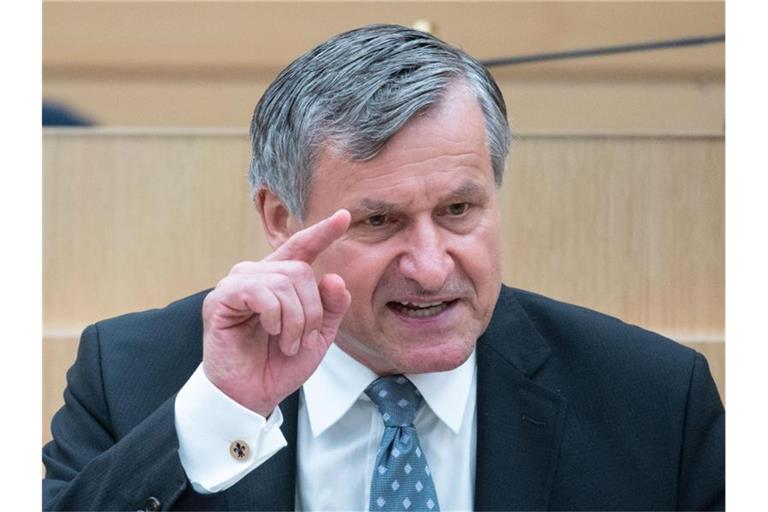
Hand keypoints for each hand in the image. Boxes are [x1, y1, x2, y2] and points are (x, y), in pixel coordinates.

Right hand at [201, 209, 351, 415]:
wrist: (252, 395)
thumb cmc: (279, 365)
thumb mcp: (318, 337)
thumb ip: (331, 308)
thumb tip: (334, 278)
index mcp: (279, 281)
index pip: (302, 248)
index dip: (322, 232)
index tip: (344, 216)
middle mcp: (257, 276)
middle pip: (300, 270)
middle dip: (311, 309)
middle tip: (303, 339)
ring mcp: (237, 285)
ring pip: (283, 280)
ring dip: (295, 318)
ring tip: (288, 343)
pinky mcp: (220, 299)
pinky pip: (260, 291)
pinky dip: (274, 315)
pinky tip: (272, 331)